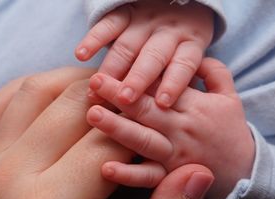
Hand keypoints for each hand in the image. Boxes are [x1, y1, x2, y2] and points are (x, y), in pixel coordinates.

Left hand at [0, 67, 214, 198]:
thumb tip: (196, 173)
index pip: (107, 140)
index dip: (142, 129)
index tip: (157, 135)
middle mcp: (12, 177)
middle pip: (73, 104)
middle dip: (114, 99)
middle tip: (136, 109)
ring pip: (37, 90)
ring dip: (77, 84)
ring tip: (107, 98)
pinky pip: (3, 103)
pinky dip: (36, 90)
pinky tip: (61, 99)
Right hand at [76, 0, 213, 106]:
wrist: (179, 0)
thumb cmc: (184, 42)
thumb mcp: (194, 54)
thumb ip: (187, 78)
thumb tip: (174, 111)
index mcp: (190, 43)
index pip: (183, 64)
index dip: (173, 83)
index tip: (162, 103)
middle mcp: (168, 32)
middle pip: (153, 57)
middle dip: (137, 79)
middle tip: (124, 99)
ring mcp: (145, 21)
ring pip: (127, 46)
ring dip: (111, 69)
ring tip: (96, 92)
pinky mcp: (126, 12)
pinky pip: (108, 25)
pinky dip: (94, 39)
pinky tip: (81, 55)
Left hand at [86, 58, 254, 198]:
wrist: (245, 172)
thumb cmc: (231, 131)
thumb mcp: (230, 97)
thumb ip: (214, 72)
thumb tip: (194, 57)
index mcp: (193, 105)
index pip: (161, 86)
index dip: (137, 76)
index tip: (113, 66)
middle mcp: (181, 128)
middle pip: (147, 109)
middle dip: (119, 94)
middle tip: (95, 83)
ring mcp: (174, 154)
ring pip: (144, 140)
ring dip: (118, 128)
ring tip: (94, 115)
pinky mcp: (171, 177)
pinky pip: (149, 177)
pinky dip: (129, 174)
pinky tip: (106, 168)